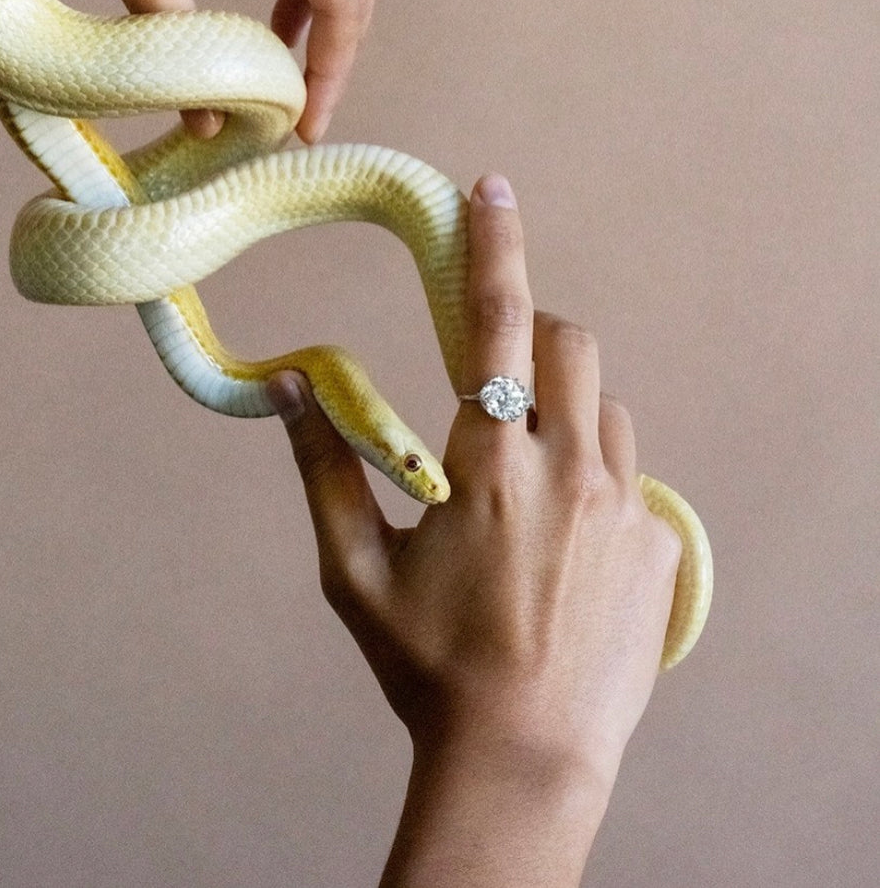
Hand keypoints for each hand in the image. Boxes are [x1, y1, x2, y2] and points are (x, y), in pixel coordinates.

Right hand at [270, 175, 680, 885]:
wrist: (524, 760)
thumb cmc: (429, 666)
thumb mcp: (356, 571)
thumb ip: (323, 468)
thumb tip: (289, 384)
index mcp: (488, 464)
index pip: (497, 322)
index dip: (494, 244)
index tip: (491, 187)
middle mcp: (567, 469)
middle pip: (570, 344)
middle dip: (532, 339)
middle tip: (493, 385)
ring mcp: (625, 508)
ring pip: (606, 409)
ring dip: (564, 413)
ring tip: (523, 483)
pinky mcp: (659, 546)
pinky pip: (630, 477)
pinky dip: (594, 480)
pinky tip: (561, 548)